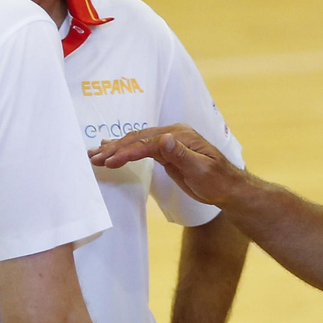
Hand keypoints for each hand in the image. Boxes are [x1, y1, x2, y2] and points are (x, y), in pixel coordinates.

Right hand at [89, 125, 244, 207]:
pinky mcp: (165, 152)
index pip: (149, 142)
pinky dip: (125, 150)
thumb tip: (165, 138)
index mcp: (181, 136)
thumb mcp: (202, 169)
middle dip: (115, 149)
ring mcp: (168, 142)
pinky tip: (111, 150)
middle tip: (94, 158)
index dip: (129, 151)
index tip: (111, 161)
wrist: (228, 188)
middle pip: (138, 138)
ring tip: (94, 155)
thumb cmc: (218, 180)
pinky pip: (141, 148)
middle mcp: (172, 134)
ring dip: (115, 148)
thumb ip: (182, 154)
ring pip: (137, 142)